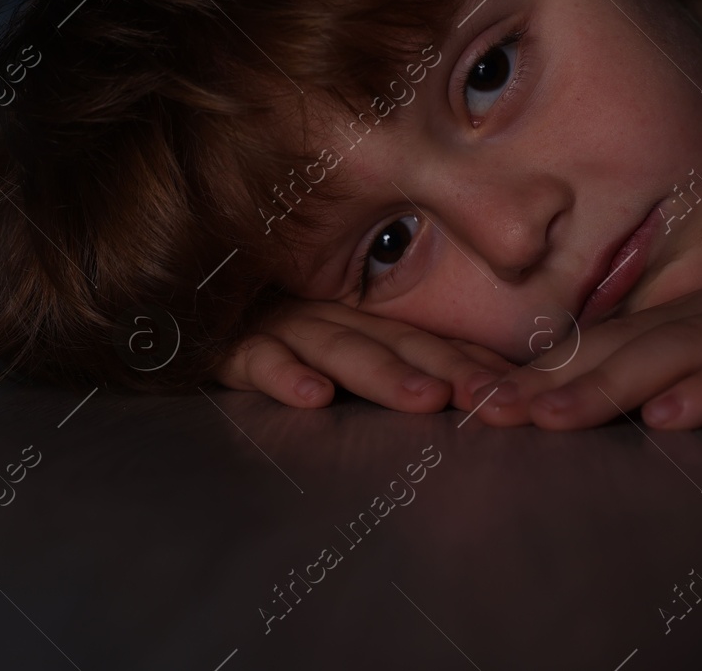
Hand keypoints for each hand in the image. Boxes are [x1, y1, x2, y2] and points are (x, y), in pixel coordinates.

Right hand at [214, 296, 516, 412]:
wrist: (184, 304)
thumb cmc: (263, 329)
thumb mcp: (329, 343)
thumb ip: (386, 361)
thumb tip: (475, 390)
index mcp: (358, 316)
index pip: (426, 339)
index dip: (471, 363)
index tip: (516, 394)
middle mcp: (326, 314)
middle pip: (394, 340)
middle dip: (444, 368)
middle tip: (488, 398)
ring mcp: (279, 325)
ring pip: (338, 347)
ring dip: (382, 373)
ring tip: (423, 398)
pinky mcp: (230, 344)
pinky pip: (258, 358)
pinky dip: (285, 375)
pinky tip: (313, 396)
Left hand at [470, 237, 701, 430]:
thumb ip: (691, 363)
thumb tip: (621, 398)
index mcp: (699, 314)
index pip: (604, 339)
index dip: (537, 368)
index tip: (470, 395)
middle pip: (621, 343)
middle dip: (545, 380)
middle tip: (478, 410)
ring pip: (675, 352)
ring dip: (606, 385)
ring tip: (546, 417)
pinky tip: (670, 417)